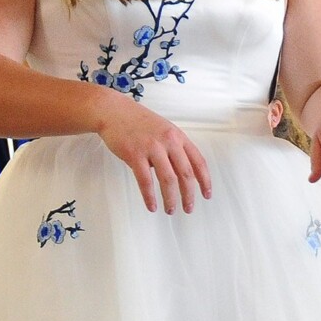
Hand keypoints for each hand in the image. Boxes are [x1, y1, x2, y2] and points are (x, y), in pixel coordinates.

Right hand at [95, 98, 210, 213]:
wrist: (113, 111)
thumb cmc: (138, 122)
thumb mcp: (165, 130)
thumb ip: (175, 149)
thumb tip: (183, 172)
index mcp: (179, 137)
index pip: (199, 162)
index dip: (205, 181)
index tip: (207, 194)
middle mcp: (169, 142)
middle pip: (186, 174)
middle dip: (189, 195)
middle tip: (189, 208)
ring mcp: (152, 148)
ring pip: (168, 179)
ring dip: (171, 199)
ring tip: (171, 210)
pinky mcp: (134, 154)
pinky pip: (145, 181)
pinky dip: (150, 196)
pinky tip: (152, 206)